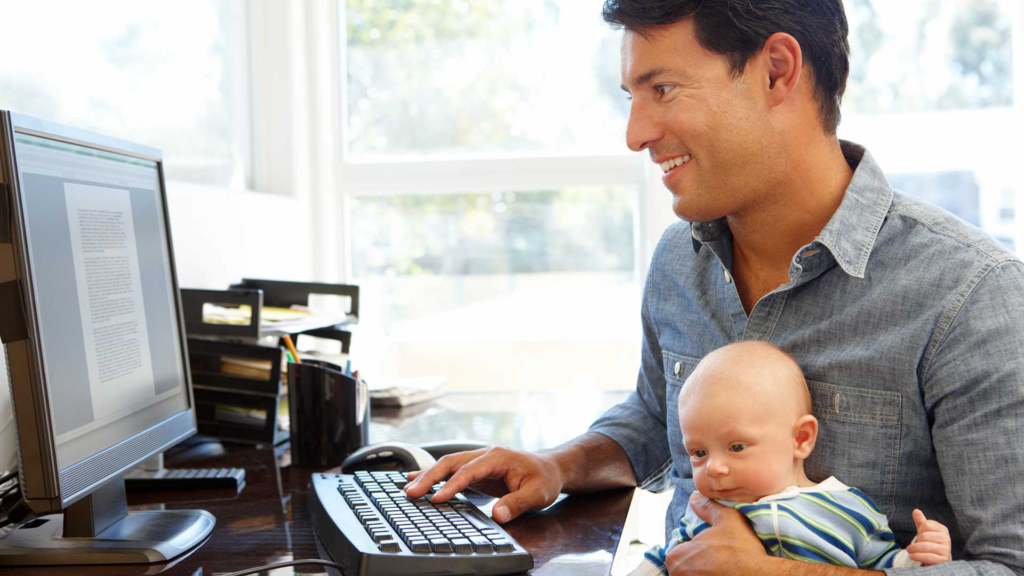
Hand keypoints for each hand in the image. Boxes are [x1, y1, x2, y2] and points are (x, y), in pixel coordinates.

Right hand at [403, 446, 563, 523]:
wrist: (550, 468)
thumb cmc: (544, 479)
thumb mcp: (538, 493)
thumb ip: (517, 503)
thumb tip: (498, 515)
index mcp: (497, 457)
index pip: (469, 471)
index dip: (451, 485)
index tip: (436, 499)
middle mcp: (484, 455)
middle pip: (451, 463)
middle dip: (429, 477)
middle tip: (411, 493)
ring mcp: (479, 461)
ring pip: (448, 465)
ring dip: (427, 476)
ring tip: (407, 488)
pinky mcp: (477, 470)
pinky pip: (452, 472)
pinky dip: (435, 477)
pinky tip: (418, 481)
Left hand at [664, 492, 765, 574]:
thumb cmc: (741, 550)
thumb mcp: (727, 519)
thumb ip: (708, 508)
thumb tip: (694, 498)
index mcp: (675, 558)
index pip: (679, 551)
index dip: (696, 549)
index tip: (711, 549)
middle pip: (685, 568)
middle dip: (698, 564)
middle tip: (719, 560)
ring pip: (694, 575)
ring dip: (705, 572)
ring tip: (723, 569)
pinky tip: (725, 574)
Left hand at [907, 509, 950, 564]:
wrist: (936, 558)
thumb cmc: (929, 542)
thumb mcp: (925, 531)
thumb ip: (921, 521)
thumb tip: (916, 510)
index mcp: (942, 529)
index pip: (926, 525)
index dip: (920, 530)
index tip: (919, 535)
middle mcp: (946, 538)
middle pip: (925, 536)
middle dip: (916, 541)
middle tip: (913, 546)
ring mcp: (946, 550)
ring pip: (925, 547)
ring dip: (914, 549)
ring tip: (909, 551)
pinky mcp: (943, 560)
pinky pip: (928, 557)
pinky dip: (917, 556)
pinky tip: (912, 556)